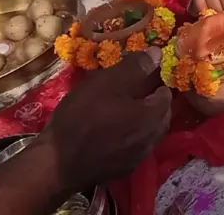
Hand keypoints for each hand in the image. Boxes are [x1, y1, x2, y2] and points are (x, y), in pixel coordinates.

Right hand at [38, 48, 170, 191]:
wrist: (57, 163)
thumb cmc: (82, 117)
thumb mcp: (107, 83)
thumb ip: (135, 68)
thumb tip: (157, 54)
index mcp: (153, 116)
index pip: (166, 92)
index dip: (155, 80)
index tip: (140, 72)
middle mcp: (153, 138)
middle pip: (161, 113)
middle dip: (150, 99)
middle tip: (130, 87)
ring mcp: (139, 157)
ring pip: (149, 130)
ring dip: (141, 118)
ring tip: (121, 107)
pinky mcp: (124, 168)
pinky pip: (135, 145)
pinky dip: (130, 134)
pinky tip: (113, 129)